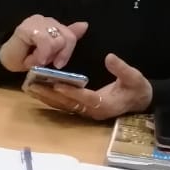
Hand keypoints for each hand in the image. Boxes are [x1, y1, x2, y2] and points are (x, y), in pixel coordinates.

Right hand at [0, 15, 89, 72]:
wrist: (6, 61)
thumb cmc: (27, 58)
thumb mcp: (52, 52)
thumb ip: (66, 38)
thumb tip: (85, 24)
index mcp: (53, 25)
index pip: (71, 35)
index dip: (67, 52)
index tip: (59, 64)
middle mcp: (45, 20)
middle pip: (66, 38)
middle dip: (56, 55)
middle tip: (43, 61)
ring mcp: (35, 21)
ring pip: (57, 41)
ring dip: (46, 56)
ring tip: (35, 59)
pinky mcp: (26, 27)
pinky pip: (44, 42)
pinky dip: (41, 54)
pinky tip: (33, 59)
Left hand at [30, 54, 153, 120]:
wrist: (139, 101)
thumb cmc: (137, 89)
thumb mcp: (135, 78)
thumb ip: (122, 69)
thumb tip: (110, 57)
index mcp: (106, 104)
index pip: (86, 98)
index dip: (71, 91)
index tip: (57, 84)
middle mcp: (93, 111)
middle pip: (68, 104)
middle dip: (50, 95)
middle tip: (32, 85)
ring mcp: (87, 112)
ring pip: (63, 106)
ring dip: (46, 97)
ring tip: (29, 87)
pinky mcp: (82, 109)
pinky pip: (64, 105)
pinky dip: (50, 98)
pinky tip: (38, 90)